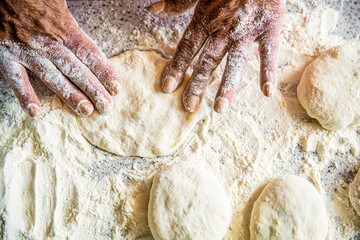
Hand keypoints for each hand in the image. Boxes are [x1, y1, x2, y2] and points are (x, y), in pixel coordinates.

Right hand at [0, 0, 121, 116]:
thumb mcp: (61, 8)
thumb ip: (75, 31)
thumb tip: (93, 53)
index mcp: (64, 28)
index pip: (89, 54)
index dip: (104, 72)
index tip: (116, 88)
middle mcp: (48, 42)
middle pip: (76, 70)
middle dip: (93, 90)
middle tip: (106, 107)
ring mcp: (27, 50)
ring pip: (53, 77)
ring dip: (70, 96)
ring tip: (86, 111)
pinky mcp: (6, 55)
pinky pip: (17, 79)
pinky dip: (25, 96)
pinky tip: (35, 112)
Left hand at [148, 0, 284, 112]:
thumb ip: (177, 1)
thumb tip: (153, 9)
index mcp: (206, 18)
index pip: (187, 47)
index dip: (176, 67)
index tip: (167, 87)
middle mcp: (224, 28)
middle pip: (208, 61)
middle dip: (197, 84)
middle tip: (189, 106)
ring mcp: (246, 30)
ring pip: (234, 61)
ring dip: (227, 86)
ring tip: (219, 108)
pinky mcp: (269, 27)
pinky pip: (269, 52)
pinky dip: (269, 71)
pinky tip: (267, 92)